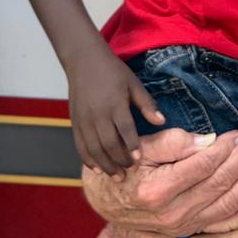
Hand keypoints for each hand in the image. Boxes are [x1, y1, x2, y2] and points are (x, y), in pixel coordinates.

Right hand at [65, 45, 164, 174]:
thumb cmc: (112, 71)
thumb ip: (146, 104)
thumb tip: (162, 122)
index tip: (139, 161)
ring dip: (105, 164)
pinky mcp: (75, 122)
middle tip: (130, 172)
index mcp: (114, 103)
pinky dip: (87, 159)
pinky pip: (80, 145)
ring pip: (93, 148)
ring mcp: (84, 119)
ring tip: (117, 176)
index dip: (132, 146)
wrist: (83, 60)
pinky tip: (97, 169)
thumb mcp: (133, 84)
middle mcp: (97, 113)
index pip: (124, 129)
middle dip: (119, 160)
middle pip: (108, 143)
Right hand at [81, 127, 237, 234]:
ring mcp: (181, 227)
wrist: (104, 200)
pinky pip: (221, 228)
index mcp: (158, 190)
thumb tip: (209, 141)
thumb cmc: (123, 167)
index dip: (227, 147)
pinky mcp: (188, 233)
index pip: (204, 165)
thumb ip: (173, 143)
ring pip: (226, 205)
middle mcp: (173, 214)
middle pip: (220, 183)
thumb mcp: (140, 147)